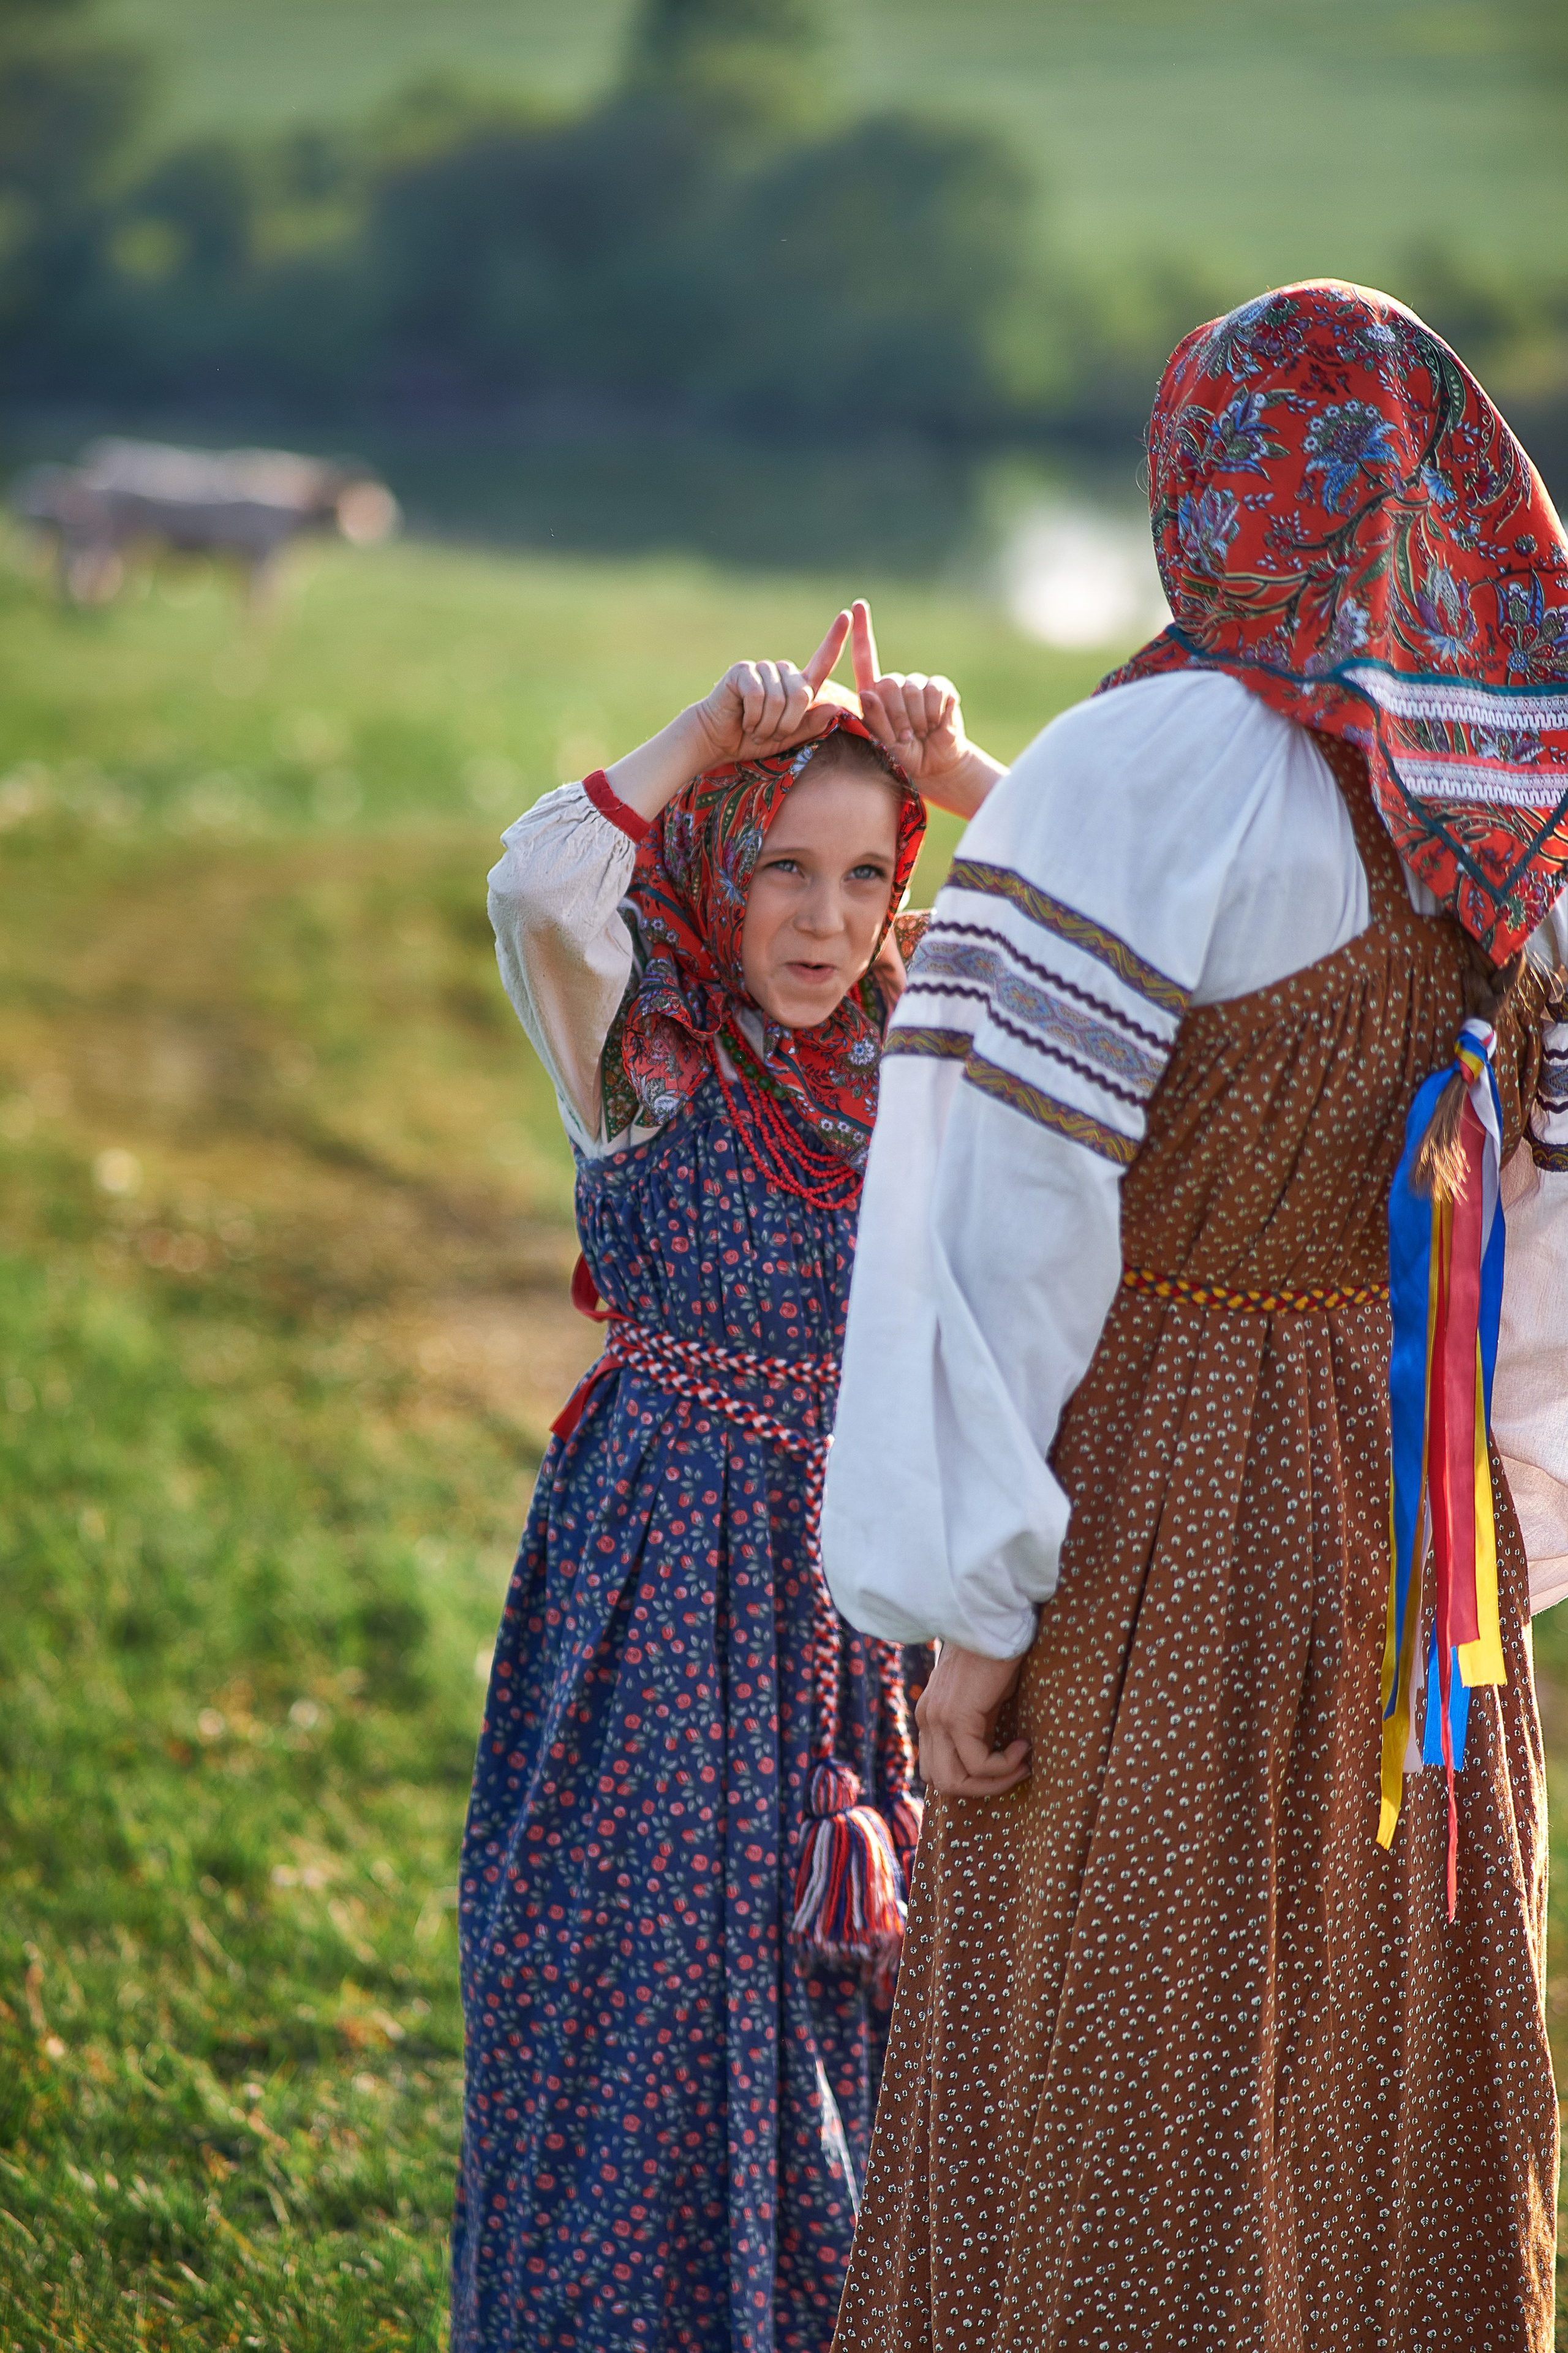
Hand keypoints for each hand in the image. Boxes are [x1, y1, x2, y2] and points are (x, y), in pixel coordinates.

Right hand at [686, 611, 851, 770]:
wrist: (717, 740)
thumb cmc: (754, 739)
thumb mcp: (788, 738)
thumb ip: (810, 725)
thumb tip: (835, 706)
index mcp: (797, 686)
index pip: (822, 661)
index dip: (835, 639)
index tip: (846, 615)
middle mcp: (782, 673)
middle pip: (801, 693)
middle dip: (787, 724)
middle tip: (769, 735)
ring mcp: (762, 669)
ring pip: (778, 698)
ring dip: (767, 724)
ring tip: (755, 729)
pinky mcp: (743, 671)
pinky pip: (758, 695)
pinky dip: (753, 717)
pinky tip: (744, 720)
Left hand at [849, 600, 1003, 816]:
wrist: (935, 765)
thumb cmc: (903, 757)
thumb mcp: (883, 744)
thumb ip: (874, 720)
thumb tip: (867, 692)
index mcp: (875, 693)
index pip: (865, 657)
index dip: (862, 631)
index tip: (857, 605)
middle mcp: (896, 684)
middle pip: (887, 684)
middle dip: (895, 717)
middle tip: (905, 737)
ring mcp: (919, 684)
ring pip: (911, 690)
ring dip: (915, 720)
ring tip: (920, 734)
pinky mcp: (941, 688)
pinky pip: (934, 692)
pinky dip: (934, 713)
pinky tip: (936, 724)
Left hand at [915, 1641, 1030, 1797]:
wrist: (994, 1621)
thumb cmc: (996, 1656)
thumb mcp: (982, 1700)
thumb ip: (977, 1727)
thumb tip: (993, 1760)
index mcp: (930, 1717)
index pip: (937, 1769)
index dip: (973, 1779)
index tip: (1006, 1765)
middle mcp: (926, 1720)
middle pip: (942, 1782)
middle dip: (982, 1788)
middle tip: (1016, 1771)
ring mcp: (937, 1719)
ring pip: (954, 1781)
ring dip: (994, 1782)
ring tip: (1021, 1764)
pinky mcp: (955, 1716)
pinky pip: (978, 1763)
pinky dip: (1004, 1765)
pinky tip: (1023, 1747)